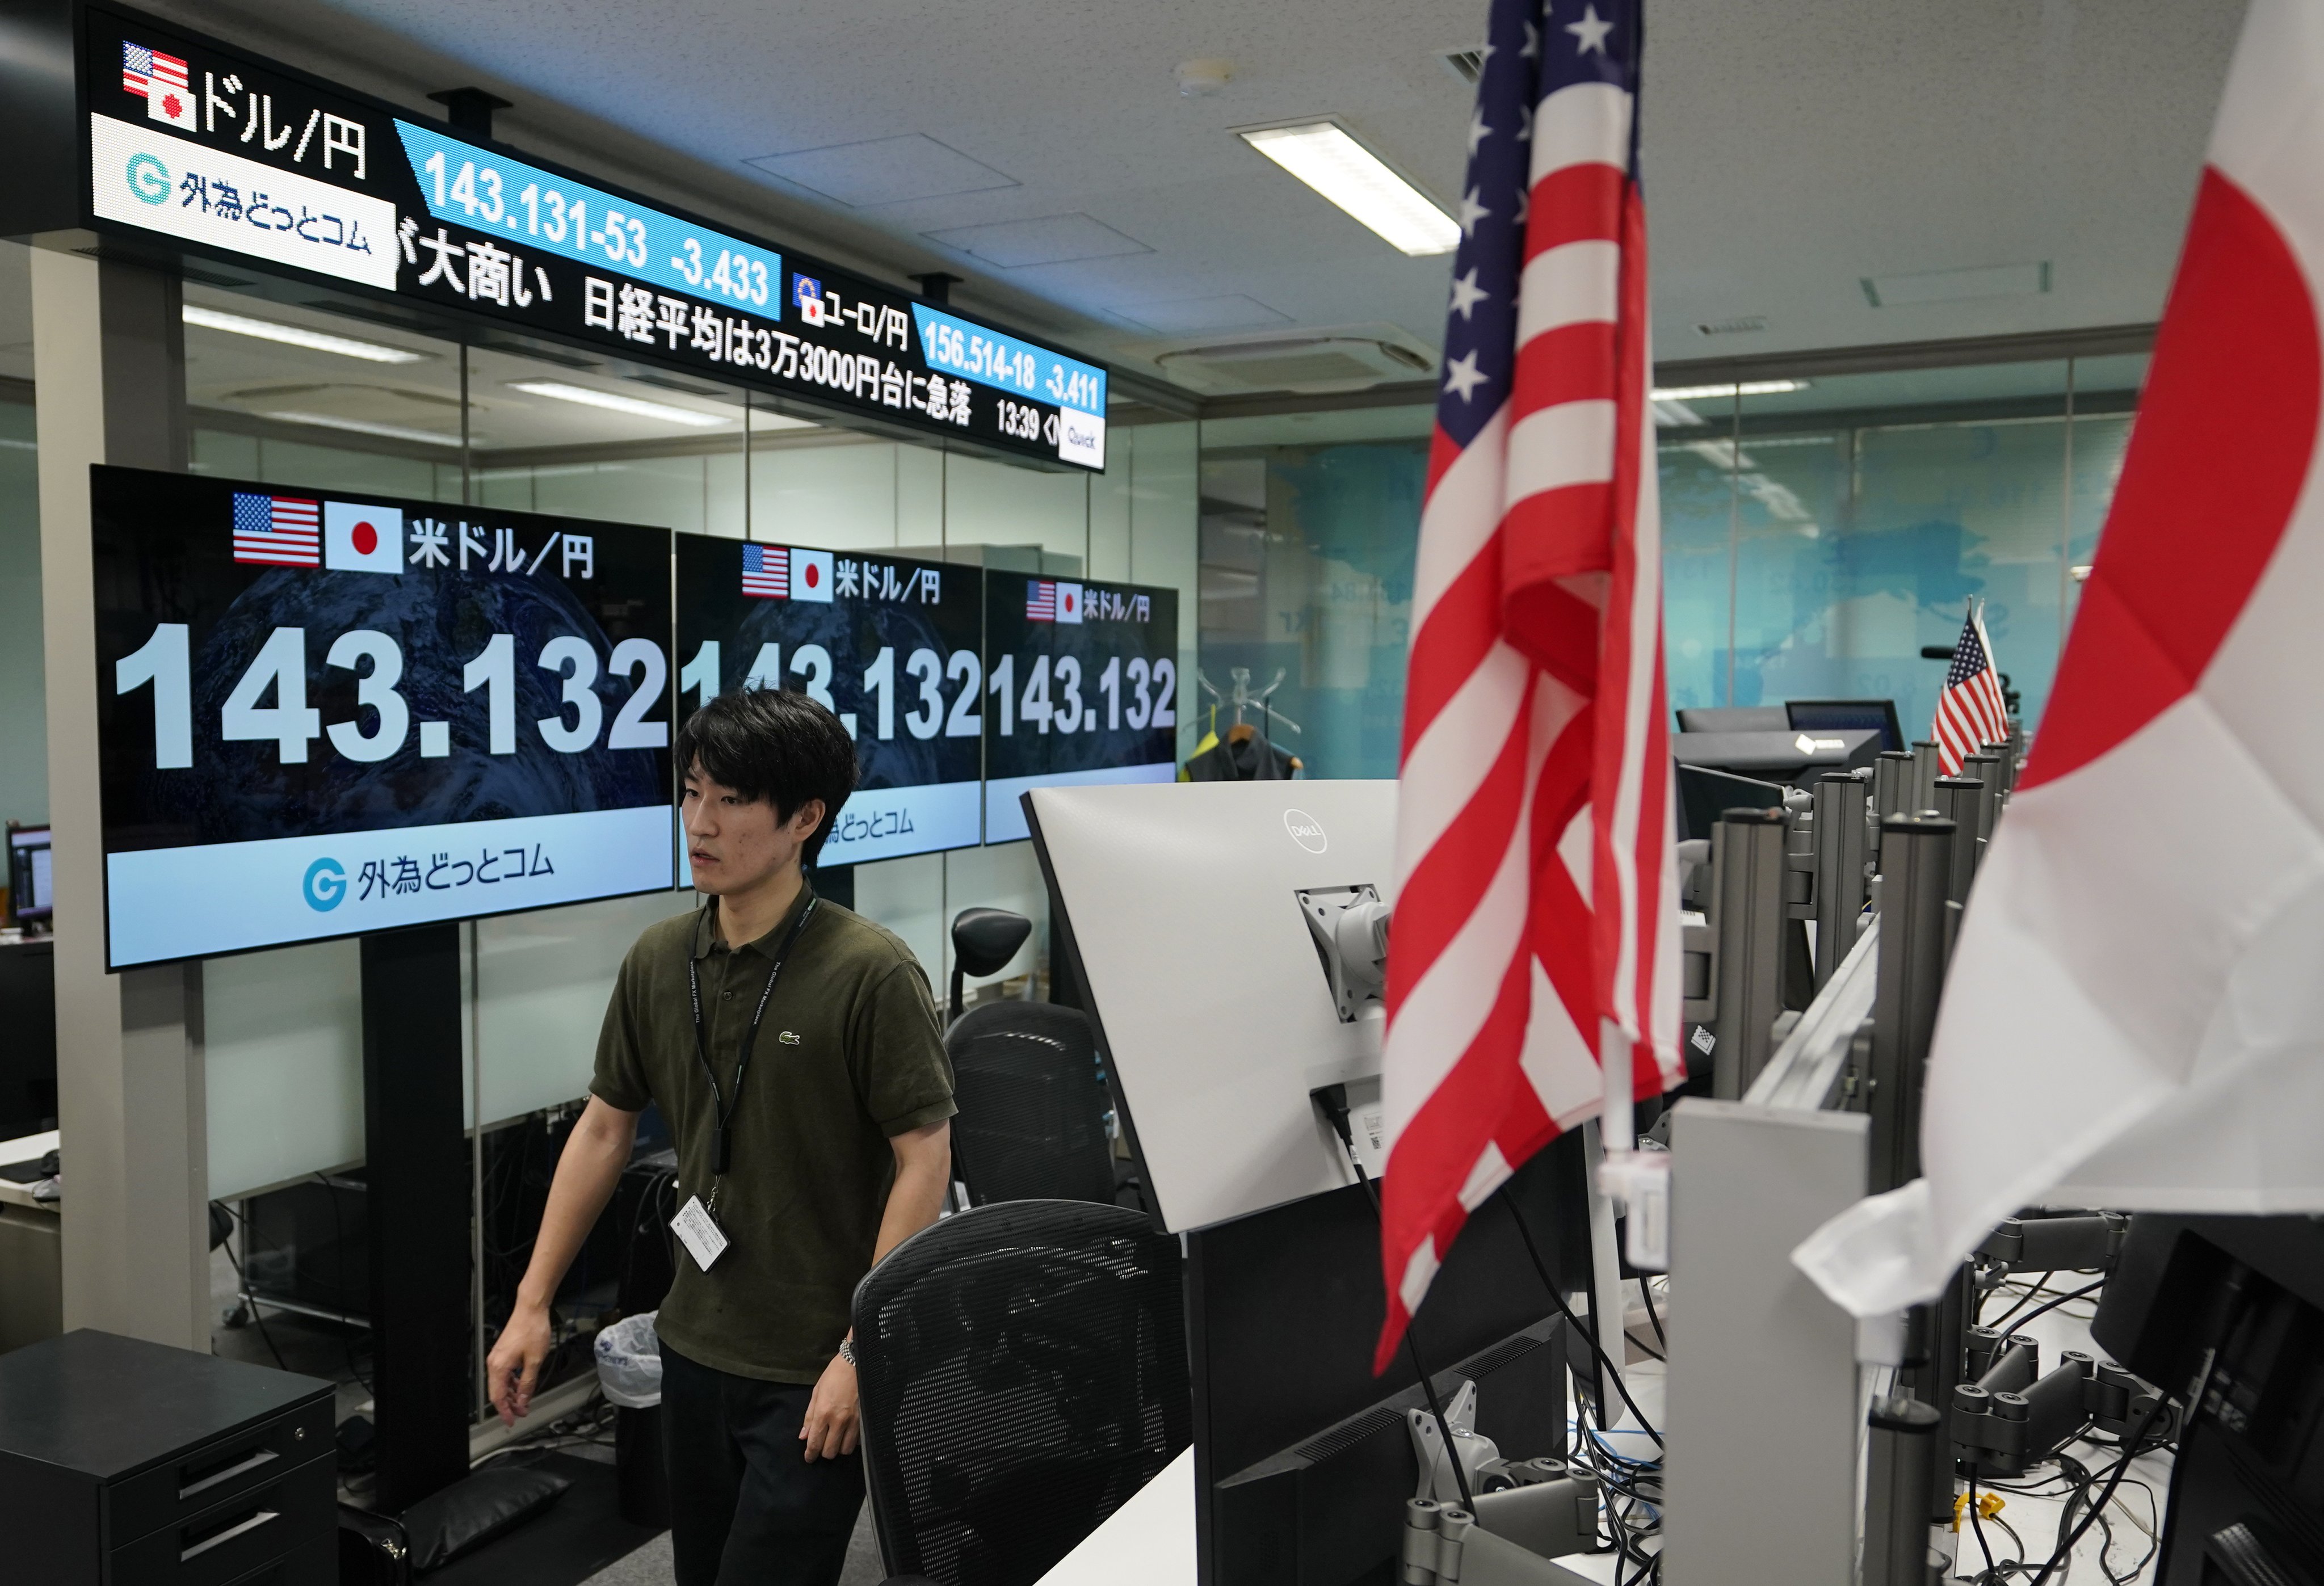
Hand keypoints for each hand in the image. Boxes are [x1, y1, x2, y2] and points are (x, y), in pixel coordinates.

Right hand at [486, 1302, 552, 1427]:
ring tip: (523, 1401)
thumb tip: (522, 1401)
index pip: (497, 1397)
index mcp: (498, 1367)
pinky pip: (504, 1374)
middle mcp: (494, 1363)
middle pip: (497, 1392)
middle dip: (509, 1404)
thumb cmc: (533, 1331)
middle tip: (522, 1413)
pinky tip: (521, 1385)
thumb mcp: (534, 1361)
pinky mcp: (502, 1353)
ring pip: (500, 1383)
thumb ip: (527, 1383)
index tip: (511, 1422)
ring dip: (511, 1394)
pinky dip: (511, 1382)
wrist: (531, 1309)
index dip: (504, 1411)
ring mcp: (497, 1358)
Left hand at [800, 1349, 858, 1461]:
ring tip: (836, 1439)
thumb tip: (804, 1436)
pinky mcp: (865, 1420)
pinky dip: (852, 1442)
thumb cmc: (834, 1375)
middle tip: (823, 1444)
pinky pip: (858, 1441)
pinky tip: (848, 1434)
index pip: (815, 1443)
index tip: (809, 1458)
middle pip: (830, 1452)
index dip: (810, 1454)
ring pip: (845, 1450)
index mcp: (824, 1413)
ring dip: (839, 1447)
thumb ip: (810, 1416)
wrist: (857, 1363)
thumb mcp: (817, 1392)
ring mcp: (855, 1422)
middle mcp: (839, 1420)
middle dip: (824, 1452)